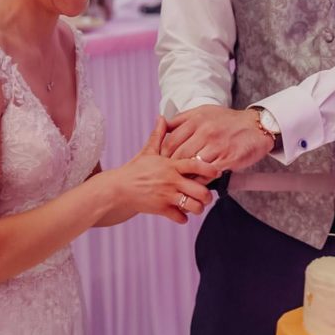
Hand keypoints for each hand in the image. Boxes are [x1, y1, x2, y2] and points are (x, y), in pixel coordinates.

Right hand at [105, 119, 219, 222]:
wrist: (117, 189)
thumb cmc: (135, 170)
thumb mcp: (147, 151)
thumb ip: (159, 135)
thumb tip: (162, 117)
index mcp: (171, 165)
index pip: (195, 164)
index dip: (209, 168)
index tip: (217, 171)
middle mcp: (171, 180)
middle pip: (200, 190)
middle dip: (207, 195)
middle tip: (207, 196)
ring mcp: (166, 195)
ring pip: (192, 205)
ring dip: (198, 208)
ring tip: (197, 206)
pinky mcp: (160, 209)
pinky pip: (179, 217)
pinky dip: (183, 218)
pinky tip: (182, 214)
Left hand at [162, 105, 274, 171]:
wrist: (256, 126)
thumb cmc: (229, 120)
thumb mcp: (204, 111)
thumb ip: (182, 118)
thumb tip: (162, 124)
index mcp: (196, 120)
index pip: (170, 141)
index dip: (163, 155)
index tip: (162, 163)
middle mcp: (205, 132)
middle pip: (179, 155)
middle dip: (172, 167)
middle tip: (168, 175)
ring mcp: (217, 145)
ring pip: (192, 165)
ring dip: (185, 175)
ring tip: (181, 181)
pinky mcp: (228, 158)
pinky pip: (208, 173)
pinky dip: (201, 179)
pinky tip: (197, 182)